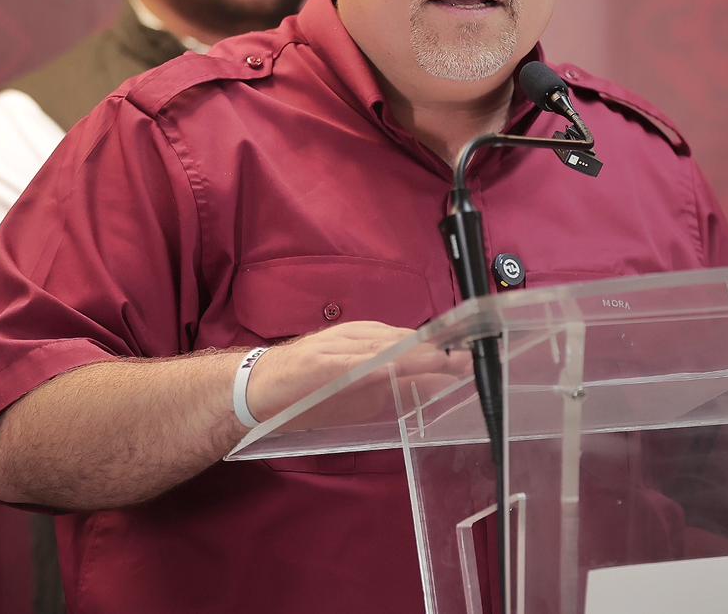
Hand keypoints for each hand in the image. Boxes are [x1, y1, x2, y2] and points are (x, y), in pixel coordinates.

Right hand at [246, 321, 468, 428]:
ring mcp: (340, 350)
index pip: (410, 341)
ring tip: (448, 363)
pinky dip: (381, 366)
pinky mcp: (324, 366)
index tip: (467, 356)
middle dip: (438, 353)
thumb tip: (424, 378)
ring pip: (386, 350)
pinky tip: (400, 369)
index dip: (439, 348)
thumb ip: (383, 373)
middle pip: (404, 343)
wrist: (256, 388)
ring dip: (419, 357)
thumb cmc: (304, 382)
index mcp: (364, 340)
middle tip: (470, 362)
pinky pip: (359, 366)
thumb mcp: (349, 374)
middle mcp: (355, 339)